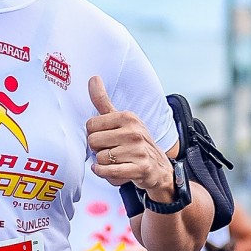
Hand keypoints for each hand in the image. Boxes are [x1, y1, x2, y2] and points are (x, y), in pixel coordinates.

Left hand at [86, 76, 174, 198]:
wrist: (159, 168)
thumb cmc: (135, 142)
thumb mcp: (122, 120)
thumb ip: (103, 101)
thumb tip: (93, 77)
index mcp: (128, 117)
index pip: (90, 125)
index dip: (93, 135)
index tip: (106, 138)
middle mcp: (134, 132)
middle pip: (93, 142)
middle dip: (97, 150)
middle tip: (111, 151)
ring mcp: (138, 150)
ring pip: (99, 159)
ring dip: (103, 164)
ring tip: (116, 161)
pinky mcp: (140, 168)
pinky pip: (108, 171)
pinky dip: (104, 173)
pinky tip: (109, 171)